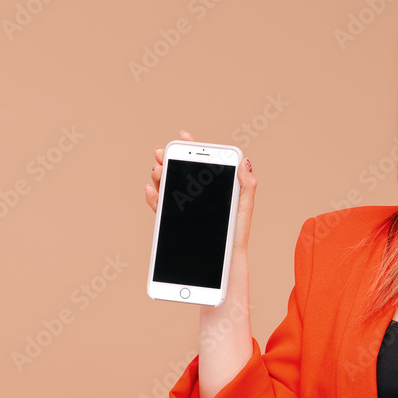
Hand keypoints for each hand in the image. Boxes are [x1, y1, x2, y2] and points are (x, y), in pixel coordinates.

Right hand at [144, 130, 257, 254]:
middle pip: (180, 172)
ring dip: (159, 175)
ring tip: (157, 169)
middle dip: (169, 159)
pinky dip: (153, 198)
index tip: (184, 135)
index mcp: (215, 188)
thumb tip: (245, 161)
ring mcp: (184, 208)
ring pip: (167, 186)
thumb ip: (246, 185)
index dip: (193, 148)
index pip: (203, 164)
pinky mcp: (174, 223)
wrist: (224, 263)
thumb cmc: (236, 235)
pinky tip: (150, 189)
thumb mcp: (244, 207)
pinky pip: (160, 208)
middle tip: (161, 152)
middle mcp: (197, 196)